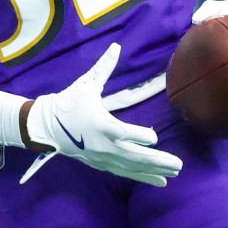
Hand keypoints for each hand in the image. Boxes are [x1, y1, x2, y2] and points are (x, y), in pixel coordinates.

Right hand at [24, 43, 182, 186]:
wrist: (48, 125)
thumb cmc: (69, 101)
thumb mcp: (87, 83)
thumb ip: (104, 67)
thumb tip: (116, 46)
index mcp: (99, 123)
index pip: (125, 133)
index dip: (141, 136)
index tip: (155, 137)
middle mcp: (102, 144)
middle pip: (134, 155)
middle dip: (157, 160)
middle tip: (179, 164)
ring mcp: (101, 157)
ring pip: (132, 166)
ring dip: (154, 170)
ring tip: (174, 172)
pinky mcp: (100, 164)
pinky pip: (125, 173)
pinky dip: (143, 177)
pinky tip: (161, 181)